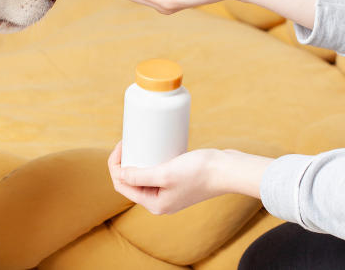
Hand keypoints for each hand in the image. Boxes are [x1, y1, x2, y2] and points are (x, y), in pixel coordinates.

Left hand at [108, 141, 274, 214]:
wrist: (228, 170)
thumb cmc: (200, 172)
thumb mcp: (165, 174)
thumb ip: (141, 177)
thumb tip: (120, 174)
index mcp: (154, 204)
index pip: (122, 185)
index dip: (115, 164)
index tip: (122, 144)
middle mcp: (160, 201)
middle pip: (132, 180)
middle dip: (125, 161)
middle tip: (129, 140)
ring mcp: (170, 191)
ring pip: (144, 175)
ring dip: (138, 160)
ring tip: (137, 142)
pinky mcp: (179, 180)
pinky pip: (158, 170)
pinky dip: (152, 160)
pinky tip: (151, 147)